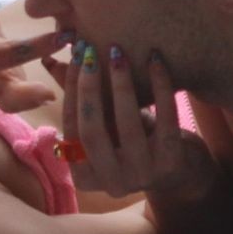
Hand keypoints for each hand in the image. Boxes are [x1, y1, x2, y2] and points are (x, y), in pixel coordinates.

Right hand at [61, 39, 218, 200]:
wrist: (180, 172)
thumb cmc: (134, 143)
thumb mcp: (107, 127)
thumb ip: (82, 100)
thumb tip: (52, 60)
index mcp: (86, 176)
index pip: (71, 130)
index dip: (71, 90)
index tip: (75, 57)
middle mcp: (111, 182)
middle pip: (92, 131)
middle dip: (89, 87)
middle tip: (90, 52)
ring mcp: (142, 174)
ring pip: (127, 124)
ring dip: (121, 84)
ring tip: (118, 53)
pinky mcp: (172, 161)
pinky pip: (165, 118)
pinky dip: (160, 86)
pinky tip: (155, 61)